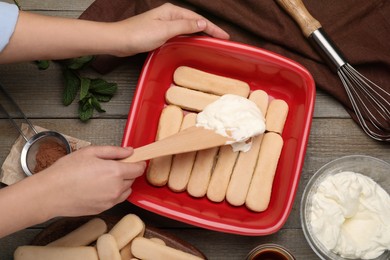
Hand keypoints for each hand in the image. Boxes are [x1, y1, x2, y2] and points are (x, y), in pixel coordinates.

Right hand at [39, 145, 145, 216]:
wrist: (50, 194)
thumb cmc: (66, 171)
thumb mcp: (90, 152)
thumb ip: (114, 151)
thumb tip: (129, 151)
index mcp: (116, 172)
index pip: (139, 169)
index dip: (139, 163)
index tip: (136, 160)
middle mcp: (116, 188)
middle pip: (133, 179)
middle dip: (127, 171)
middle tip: (112, 166)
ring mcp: (110, 201)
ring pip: (126, 191)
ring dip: (122, 183)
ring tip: (104, 177)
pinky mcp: (103, 209)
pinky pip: (115, 199)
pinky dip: (113, 193)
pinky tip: (98, 187)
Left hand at [110, 3, 229, 56]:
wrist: (118, 41)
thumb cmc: (138, 35)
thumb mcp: (164, 30)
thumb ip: (184, 26)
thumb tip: (202, 24)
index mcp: (172, 11)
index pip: (198, 19)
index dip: (213, 28)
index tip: (224, 36)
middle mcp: (169, 15)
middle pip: (194, 22)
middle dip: (209, 30)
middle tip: (222, 40)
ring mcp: (164, 24)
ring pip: (188, 29)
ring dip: (200, 35)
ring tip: (212, 42)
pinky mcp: (160, 33)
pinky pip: (180, 34)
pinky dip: (189, 39)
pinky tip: (193, 45)